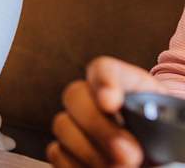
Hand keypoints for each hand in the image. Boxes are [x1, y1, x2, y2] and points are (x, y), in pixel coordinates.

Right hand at [47, 56, 167, 166]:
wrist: (158, 150)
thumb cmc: (162, 133)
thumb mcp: (168, 121)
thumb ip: (161, 123)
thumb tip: (155, 139)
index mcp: (120, 82)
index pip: (104, 69)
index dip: (104, 82)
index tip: (111, 102)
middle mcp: (90, 96)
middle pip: (75, 95)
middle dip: (98, 126)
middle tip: (128, 153)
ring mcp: (73, 121)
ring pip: (63, 125)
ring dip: (90, 151)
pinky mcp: (64, 148)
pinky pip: (57, 153)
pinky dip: (77, 165)